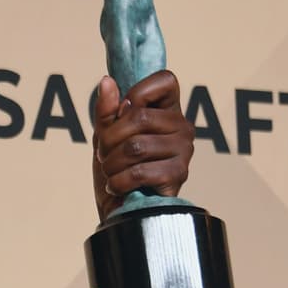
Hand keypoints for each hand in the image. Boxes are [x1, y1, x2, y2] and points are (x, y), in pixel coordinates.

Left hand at [92, 71, 193, 221]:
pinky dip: (119, 181)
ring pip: (135, 146)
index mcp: (167, 110)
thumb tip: (107, 82)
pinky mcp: (178, 176)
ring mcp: (183, 151)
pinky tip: (117, 185)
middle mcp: (182, 126)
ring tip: (110, 171)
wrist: (119, 208)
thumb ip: (107, 109)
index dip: (137, 92)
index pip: (165, 80)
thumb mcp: (105, 134)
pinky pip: (140, 172)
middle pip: (139, 116)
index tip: (122, 113)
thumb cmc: (115, 168)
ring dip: (111, 163)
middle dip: (109, 138)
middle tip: (104, 153)